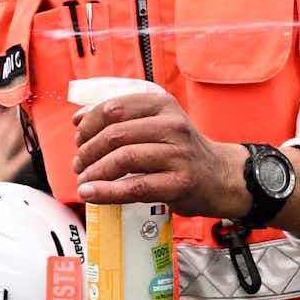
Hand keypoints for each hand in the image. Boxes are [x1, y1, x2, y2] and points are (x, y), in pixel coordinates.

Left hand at [72, 86, 246, 216]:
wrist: (221, 176)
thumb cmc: (182, 151)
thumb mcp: (159, 123)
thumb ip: (123, 118)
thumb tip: (79, 118)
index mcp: (163, 105)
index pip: (113, 108)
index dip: (88, 124)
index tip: (79, 138)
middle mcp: (173, 126)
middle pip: (115, 134)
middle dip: (87, 151)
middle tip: (79, 164)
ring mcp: (178, 155)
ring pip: (122, 159)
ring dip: (94, 172)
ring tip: (84, 180)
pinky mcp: (179, 183)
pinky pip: (135, 187)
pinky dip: (107, 192)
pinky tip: (92, 194)